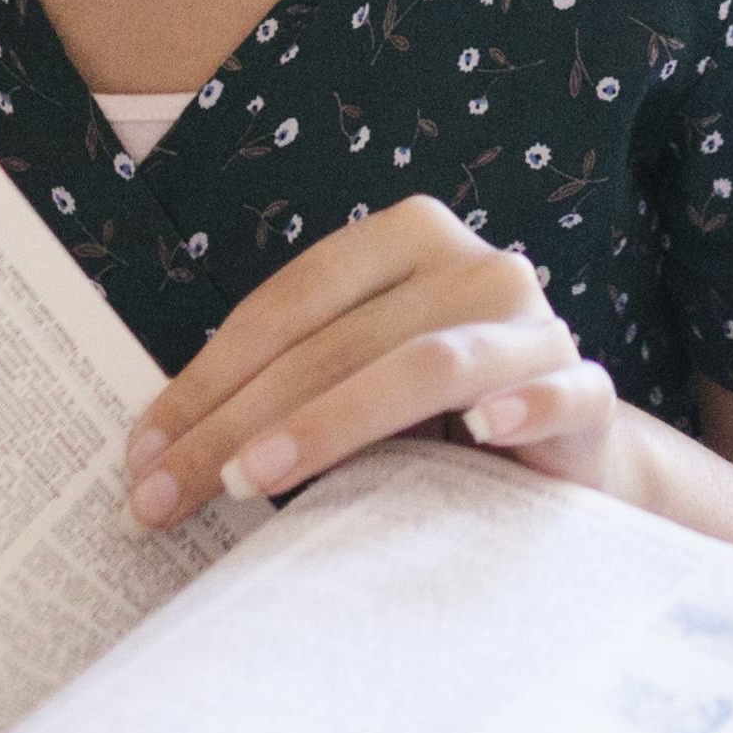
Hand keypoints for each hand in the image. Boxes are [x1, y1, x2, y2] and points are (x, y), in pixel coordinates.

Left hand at [125, 197, 629, 529]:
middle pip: (339, 340)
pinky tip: (484, 435)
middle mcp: (474, 264)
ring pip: (425, 364)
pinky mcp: (591, 390)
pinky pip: (560, 392)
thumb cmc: (433, 423)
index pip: (290, 301)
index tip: (142, 454)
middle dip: (239, 421)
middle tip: (170, 494)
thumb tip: (153, 455)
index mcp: (405, 238)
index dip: (207, 376)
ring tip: (254, 480)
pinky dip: (523, 408)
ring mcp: (536, 324)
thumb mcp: (349, 386)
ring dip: (331, 424)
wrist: (564, 463)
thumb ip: (278, 391)